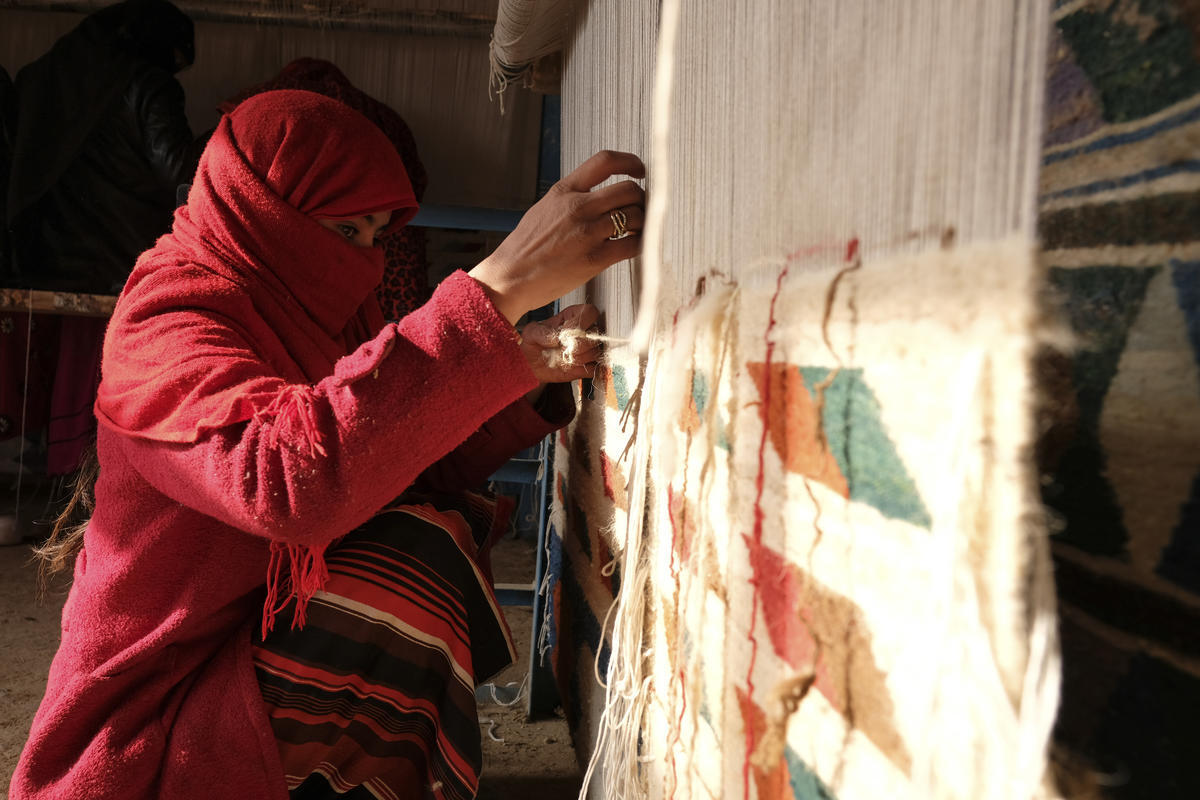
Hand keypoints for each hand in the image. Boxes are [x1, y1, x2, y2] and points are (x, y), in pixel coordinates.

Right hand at [469, 151, 645, 324]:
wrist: (510, 277)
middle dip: (641, 199)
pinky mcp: (595, 259)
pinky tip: (633, 246)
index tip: (639, 170)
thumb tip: (597, 196)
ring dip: (642, 222)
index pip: (605, 161)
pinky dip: (640, 244)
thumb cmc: (525, 248)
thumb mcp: (544, 208)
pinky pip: (632, 245)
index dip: (629, 161)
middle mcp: (577, 207)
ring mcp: (587, 232)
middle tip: (639, 209)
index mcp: (564, 191)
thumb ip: (571, 198)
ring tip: (636, 230)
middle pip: (628, 190)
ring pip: (635, 216)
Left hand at [520, 304, 602, 384]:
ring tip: (563, 359)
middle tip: (562, 349)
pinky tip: (569, 368)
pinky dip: (582, 370)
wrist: (532, 365)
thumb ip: (542, 332)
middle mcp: (585, 331)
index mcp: (572, 316)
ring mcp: (588, 349)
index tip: (564, 334)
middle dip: (577, 346)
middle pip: (595, 335)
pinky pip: (594, 368)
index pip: (590, 313)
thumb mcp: (531, 333)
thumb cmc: (533, 344)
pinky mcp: (588, 366)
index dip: (579, 324)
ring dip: (578, 359)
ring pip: (596, 353)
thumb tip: (557, 338)